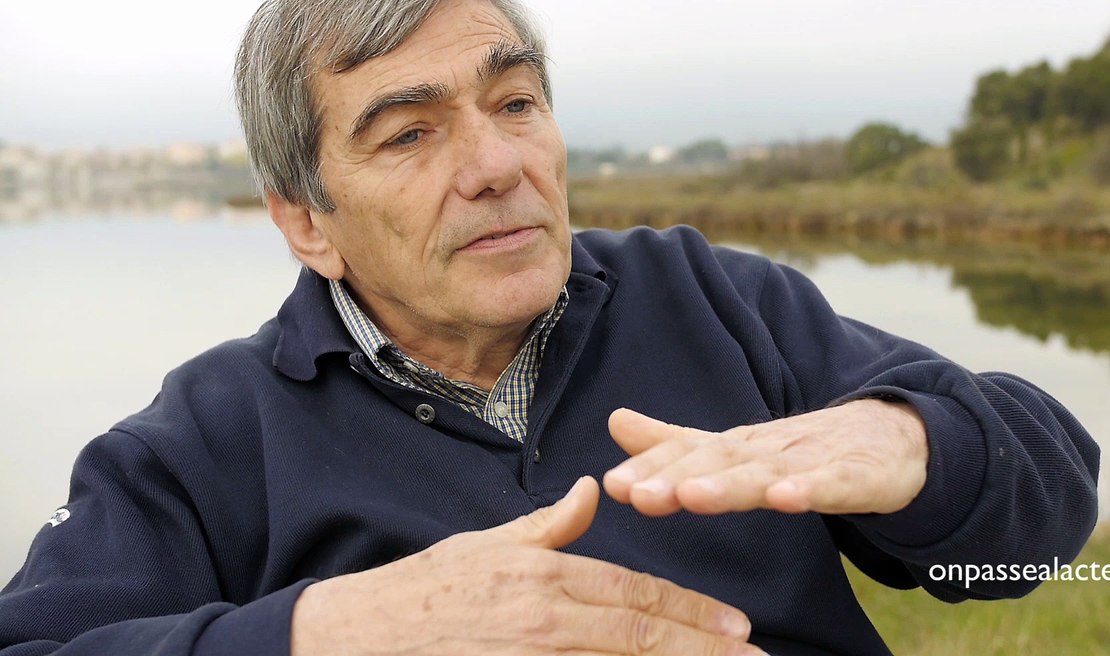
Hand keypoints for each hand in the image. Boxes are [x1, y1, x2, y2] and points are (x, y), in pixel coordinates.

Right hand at [291, 477, 764, 655]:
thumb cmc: (418, 594)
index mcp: (543, 574)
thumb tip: (590, 491)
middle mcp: (546, 618)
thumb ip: (548, 527)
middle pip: (643, 636)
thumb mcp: (484, 547)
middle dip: (705, 651)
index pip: (636, 595)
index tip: (735, 628)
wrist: (353, 641)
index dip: (691, 614)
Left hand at [602, 400, 927, 516]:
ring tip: (693, 495)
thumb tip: (614, 421)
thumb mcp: (735, 448)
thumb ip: (676, 442)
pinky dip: (809, 489)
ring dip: (729, 484)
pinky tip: (786, 498)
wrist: (892, 438)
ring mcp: (811, 460)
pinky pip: (830, 485)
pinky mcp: (855, 476)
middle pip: (718, 461)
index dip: (651, 468)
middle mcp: (767, 449)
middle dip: (676, 476)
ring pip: (766, 473)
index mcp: (737, 446)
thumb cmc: (804, 448)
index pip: (688, 454)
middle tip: (638, 493)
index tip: (612, 485)